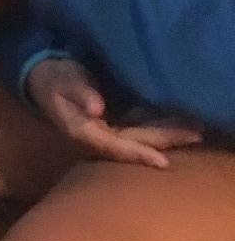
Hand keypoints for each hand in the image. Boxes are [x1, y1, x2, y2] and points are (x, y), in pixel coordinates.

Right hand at [27, 57, 202, 168]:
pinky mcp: (113, 123)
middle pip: (135, 144)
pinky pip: (139, 128)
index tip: (162, 162)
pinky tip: (176, 122)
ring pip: (140, 137)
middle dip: (164, 142)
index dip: (138, 154)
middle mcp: (98, 137)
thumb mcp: (62, 81)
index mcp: (83, 132)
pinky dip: (158, 125)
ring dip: (166, 135)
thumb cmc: (54, 79)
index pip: (114, 147)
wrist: (45, 78)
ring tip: (194, 131)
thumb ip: (78, 93)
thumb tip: (97, 109)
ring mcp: (107, 132)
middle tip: (195, 135)